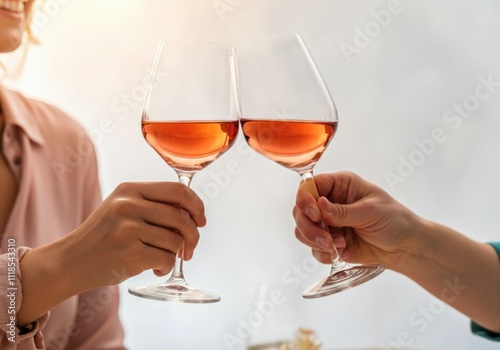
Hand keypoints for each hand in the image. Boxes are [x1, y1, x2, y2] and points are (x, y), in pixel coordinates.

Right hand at [61, 182, 205, 290]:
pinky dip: (166, 267)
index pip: (178, 191)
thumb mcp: (122, 208)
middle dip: (193, 236)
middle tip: (189, 249)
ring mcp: (128, 229)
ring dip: (175, 254)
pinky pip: (167, 259)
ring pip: (176, 241)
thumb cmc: (103, 237)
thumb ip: (153, 205)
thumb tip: (192, 214)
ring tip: (160, 259)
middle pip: (182, 218)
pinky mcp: (130, 253)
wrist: (70, 262)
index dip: (196, 205)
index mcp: (130, 190)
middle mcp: (129, 205)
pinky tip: (154, 268)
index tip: (201, 220)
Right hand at [293, 171, 422, 269]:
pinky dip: (324, 254)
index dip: (305, 199)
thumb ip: (343, 211)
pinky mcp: (329, 243)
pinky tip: (344, 254)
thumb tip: (319, 206)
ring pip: (302, 230)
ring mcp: (328, 223)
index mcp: (339, 185)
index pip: (310, 186)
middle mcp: (329, 202)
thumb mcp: (371, 211)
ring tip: (338, 247)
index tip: (314, 214)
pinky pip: (314, 248)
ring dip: (315, 241)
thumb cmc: (394, 221)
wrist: (405, 248)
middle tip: (326, 240)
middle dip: (309, 227)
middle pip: (300, 210)